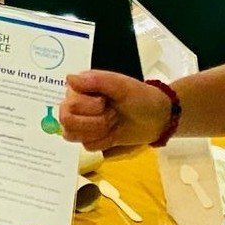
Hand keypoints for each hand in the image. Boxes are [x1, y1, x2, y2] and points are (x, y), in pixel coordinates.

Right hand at [61, 71, 175, 150]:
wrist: (157, 118)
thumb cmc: (141, 97)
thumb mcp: (121, 85)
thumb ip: (96, 80)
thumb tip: (69, 78)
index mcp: (81, 87)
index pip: (68, 105)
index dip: (88, 108)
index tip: (106, 101)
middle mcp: (77, 104)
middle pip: (67, 122)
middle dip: (95, 122)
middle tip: (112, 114)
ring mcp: (83, 122)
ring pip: (72, 135)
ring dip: (97, 132)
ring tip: (112, 122)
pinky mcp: (91, 138)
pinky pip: (86, 146)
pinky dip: (102, 141)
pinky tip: (112, 133)